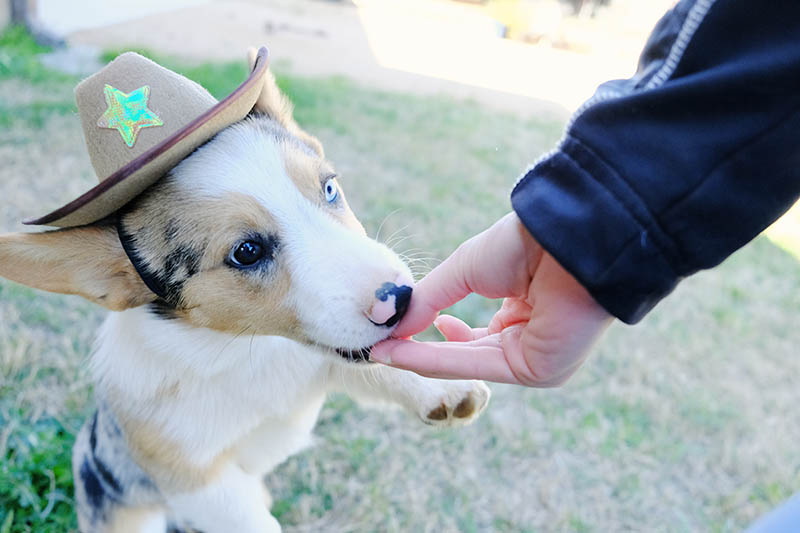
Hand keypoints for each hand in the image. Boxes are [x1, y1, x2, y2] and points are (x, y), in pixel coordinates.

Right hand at [370, 212, 612, 386]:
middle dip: (420, 351)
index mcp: (520, 310)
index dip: (427, 335)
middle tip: (381, 348)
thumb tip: (389, 324)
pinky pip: (478, 366)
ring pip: (467, 363)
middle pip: (465, 354)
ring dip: (421, 358)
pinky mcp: (539, 370)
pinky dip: (438, 359)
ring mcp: (535, 357)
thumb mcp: (464, 269)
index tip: (391, 334)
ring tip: (385, 350)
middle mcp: (528, 338)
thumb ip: (427, 299)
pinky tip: (404, 352)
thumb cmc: (523, 244)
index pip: (469, 335)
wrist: (565, 237)